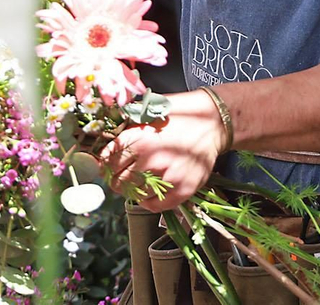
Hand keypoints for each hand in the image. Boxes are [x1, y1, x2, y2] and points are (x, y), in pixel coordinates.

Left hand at [100, 90, 225, 211]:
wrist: (213, 122)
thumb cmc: (181, 115)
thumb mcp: (149, 113)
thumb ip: (127, 129)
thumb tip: (107, 143)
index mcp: (139, 138)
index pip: (108, 161)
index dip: (106, 164)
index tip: (108, 165)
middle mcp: (151, 159)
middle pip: (118, 181)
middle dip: (117, 178)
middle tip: (122, 176)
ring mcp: (167, 177)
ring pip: (134, 194)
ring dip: (133, 190)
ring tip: (138, 182)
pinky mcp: (182, 190)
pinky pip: (154, 205)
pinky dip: (148, 201)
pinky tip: (151, 191)